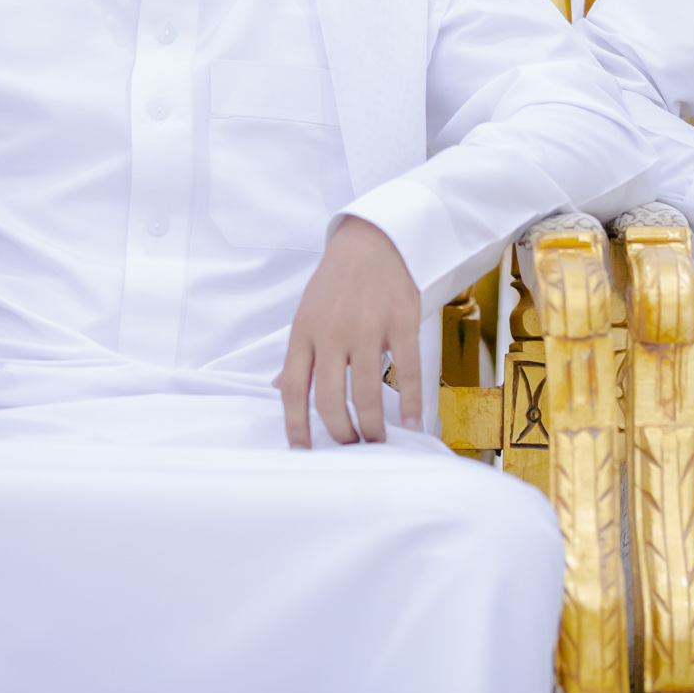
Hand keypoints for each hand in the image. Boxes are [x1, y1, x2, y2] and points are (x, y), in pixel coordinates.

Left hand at [276, 216, 422, 447]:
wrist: (372, 241)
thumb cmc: (336, 282)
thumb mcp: (306, 314)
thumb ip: (297, 354)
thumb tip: (279, 388)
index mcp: (304, 333)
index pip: (294, 390)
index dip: (296, 427)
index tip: (303, 451)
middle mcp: (332, 333)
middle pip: (330, 399)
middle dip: (340, 433)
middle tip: (351, 445)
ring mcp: (367, 328)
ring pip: (366, 392)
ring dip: (373, 426)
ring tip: (377, 439)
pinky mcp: (400, 322)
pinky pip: (407, 372)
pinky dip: (411, 402)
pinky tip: (414, 421)